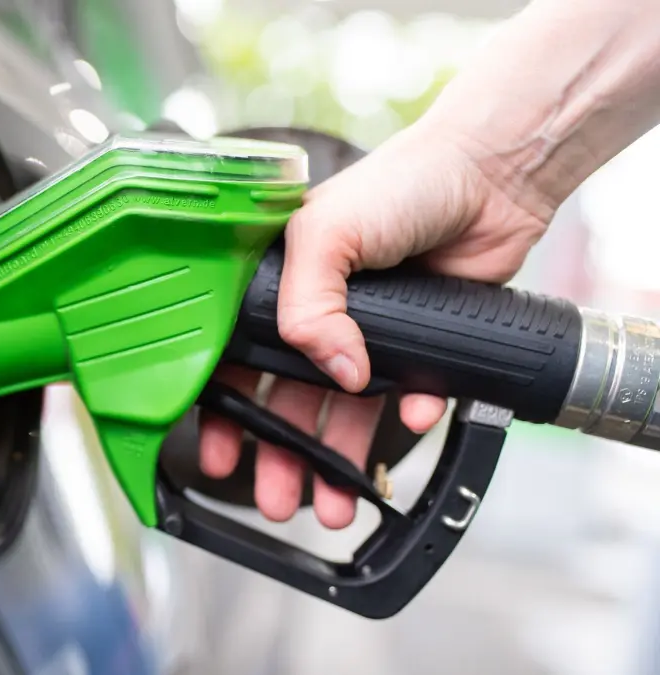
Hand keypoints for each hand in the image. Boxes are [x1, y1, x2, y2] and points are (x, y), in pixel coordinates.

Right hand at [198, 121, 552, 529]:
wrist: (490, 177)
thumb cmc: (401, 182)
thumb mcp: (326, 231)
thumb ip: (308, 307)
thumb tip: (336, 375)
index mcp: (274, 283)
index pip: (235, 358)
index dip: (225, 410)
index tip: (220, 454)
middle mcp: (316, 312)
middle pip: (285, 400)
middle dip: (280, 455)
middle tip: (278, 499)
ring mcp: (366, 331)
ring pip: (342, 413)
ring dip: (336, 459)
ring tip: (335, 502)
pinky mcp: (417, 344)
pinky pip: (407, 397)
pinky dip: (409, 414)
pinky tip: (411, 421)